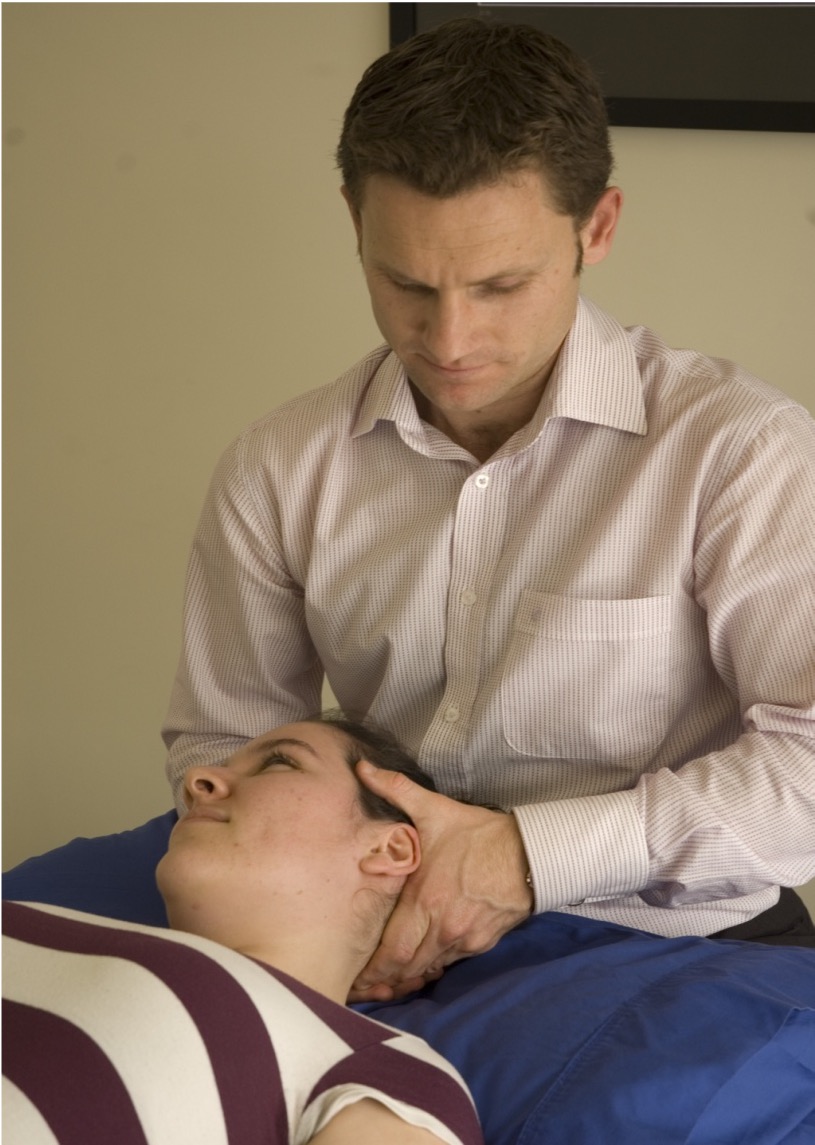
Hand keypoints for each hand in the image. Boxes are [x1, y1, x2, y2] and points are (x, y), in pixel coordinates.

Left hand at [349, 762, 532, 1001]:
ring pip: (427, 969)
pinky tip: (419, 963)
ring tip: (385, 981)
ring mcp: (464, 939)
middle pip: (405, 968)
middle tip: (363, 987)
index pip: (391, 950)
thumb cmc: (479, 835)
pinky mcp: (481, 943)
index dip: (370, 969)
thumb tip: (363, 767)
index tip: (353, 975)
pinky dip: (432, 965)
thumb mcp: (435, 810)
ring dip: (406, 976)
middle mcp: (443, 927)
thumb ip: (396, 790)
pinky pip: (449, 962)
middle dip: (383, 980)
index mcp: (426, 900)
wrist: (531, 854)